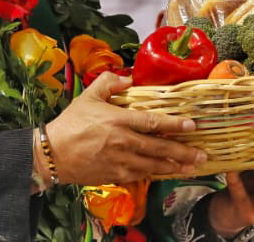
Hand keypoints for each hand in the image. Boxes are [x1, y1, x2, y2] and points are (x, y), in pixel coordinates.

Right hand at [43, 73, 205, 184]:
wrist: (52, 154)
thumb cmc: (70, 123)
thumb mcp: (88, 96)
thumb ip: (109, 82)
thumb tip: (127, 77)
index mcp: (118, 120)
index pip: (153, 122)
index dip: (174, 124)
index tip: (192, 125)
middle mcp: (123, 142)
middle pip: (159, 148)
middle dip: (183, 152)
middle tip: (202, 154)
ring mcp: (120, 162)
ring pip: (154, 166)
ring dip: (174, 167)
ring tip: (192, 168)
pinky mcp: (115, 176)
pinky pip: (140, 176)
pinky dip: (155, 175)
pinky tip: (166, 173)